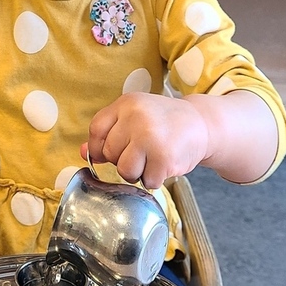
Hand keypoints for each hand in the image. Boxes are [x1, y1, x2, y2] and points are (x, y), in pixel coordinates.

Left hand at [82, 92, 208, 188]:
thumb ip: (108, 133)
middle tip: (142, 152)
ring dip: (137, 173)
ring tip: (151, 160)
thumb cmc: (163, 123)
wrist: (201, 123)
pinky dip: (154, 180)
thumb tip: (83, 152)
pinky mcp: (164, 158)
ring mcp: (149, 137)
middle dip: (123, 159)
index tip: (113, 151)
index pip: (96, 130)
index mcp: (126, 104)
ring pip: (125, 171)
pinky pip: (146, 182)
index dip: (99, 146)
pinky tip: (163, 165)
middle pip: (109, 153)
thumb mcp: (134, 118)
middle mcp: (136, 117)